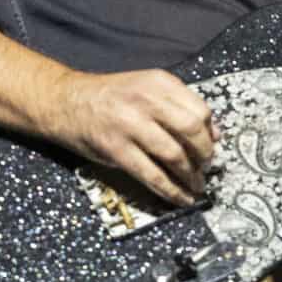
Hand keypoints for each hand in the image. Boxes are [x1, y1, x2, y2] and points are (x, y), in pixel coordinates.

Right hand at [48, 66, 217, 205]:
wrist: (65, 102)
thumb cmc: (110, 98)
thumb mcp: (146, 89)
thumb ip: (179, 106)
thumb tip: (216, 134)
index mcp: (158, 82)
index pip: (199, 109)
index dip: (210, 133)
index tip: (212, 146)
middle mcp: (145, 100)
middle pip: (192, 130)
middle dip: (205, 154)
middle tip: (206, 167)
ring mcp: (130, 125)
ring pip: (175, 155)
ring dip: (191, 176)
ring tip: (196, 186)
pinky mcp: (116, 149)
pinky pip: (152, 175)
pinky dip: (170, 190)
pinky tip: (180, 198)